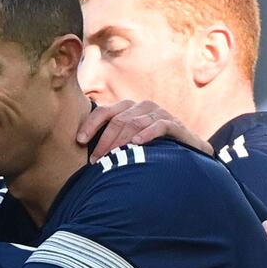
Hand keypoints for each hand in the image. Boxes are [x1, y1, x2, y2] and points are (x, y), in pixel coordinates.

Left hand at [77, 100, 213, 162]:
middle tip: (96, 160)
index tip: (79, 141)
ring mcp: (159, 113)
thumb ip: (111, 140)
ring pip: (134, 123)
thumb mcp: (129, 141)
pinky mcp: (174, 123)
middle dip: (104, 141)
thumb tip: (83, 151)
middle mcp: (142, 107)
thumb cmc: (152, 147)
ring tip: (112, 158)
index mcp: (128, 108)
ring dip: (120, 142)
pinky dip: (146, 134)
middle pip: (117, 120)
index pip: (104, 111)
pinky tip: (136, 143)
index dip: (90, 125)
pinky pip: (158, 125)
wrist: (186, 149)